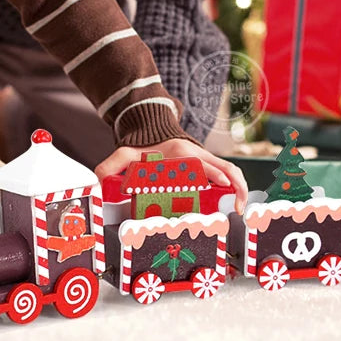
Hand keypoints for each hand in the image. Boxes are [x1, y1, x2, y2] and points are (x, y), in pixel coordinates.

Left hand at [95, 139, 248, 214]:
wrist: (154, 130)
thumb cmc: (144, 147)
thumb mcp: (126, 153)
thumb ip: (111, 165)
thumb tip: (99, 178)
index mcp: (180, 152)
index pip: (200, 163)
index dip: (211, 174)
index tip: (222, 186)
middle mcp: (196, 154)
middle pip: (224, 167)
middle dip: (235, 186)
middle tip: (238, 208)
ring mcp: (205, 159)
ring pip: (231, 170)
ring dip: (240, 187)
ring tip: (241, 210)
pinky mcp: (209, 165)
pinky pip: (228, 173)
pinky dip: (236, 186)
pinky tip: (237, 203)